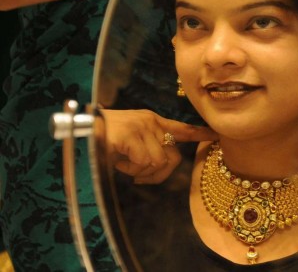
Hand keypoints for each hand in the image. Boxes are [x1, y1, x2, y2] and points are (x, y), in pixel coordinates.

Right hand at [100, 109, 217, 183]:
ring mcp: (142, 126)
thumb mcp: (131, 144)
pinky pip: (143, 161)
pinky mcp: (132, 133)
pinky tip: (117, 160)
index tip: (217, 136)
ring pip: (158, 161)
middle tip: (137, 175)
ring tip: (122, 162)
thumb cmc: (104, 139)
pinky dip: (130, 168)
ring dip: (139, 170)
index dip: (201, 134)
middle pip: (173, 156)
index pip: (182, 128)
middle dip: (158, 174)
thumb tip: (160, 167)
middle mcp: (151, 121)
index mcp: (153, 121)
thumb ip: (150, 149)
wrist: (79, 129)